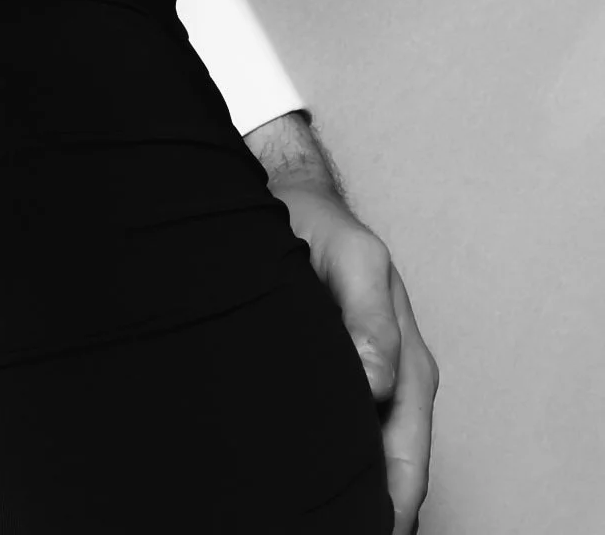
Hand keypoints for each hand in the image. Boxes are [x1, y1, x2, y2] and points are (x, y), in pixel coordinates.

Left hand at [249, 114, 436, 532]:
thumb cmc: (324, 229)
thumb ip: (370, 318)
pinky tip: (296, 482)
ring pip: (362, 463)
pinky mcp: (334, 386)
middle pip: (389, 476)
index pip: (406, 464)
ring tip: (308, 513)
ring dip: (347, 490)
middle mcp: (394, 392)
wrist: (292, 202)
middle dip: (367, 509)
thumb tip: (380, 384)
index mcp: (410, 372)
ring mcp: (366, 393)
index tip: (361, 525)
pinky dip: (328, 467)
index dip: (388, 504)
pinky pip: (338, 440)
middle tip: (322, 525)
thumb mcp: (355, 258)